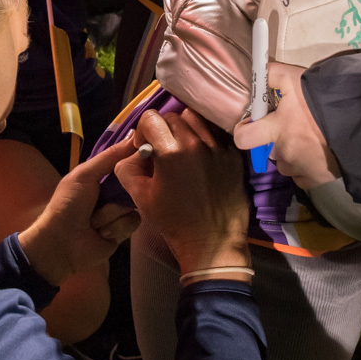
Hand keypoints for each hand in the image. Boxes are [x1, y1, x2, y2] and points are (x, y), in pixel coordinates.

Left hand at [18, 139, 140, 285]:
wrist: (61, 244)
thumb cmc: (69, 204)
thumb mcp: (85, 174)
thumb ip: (110, 156)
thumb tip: (133, 135)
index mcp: (102, 175)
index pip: (126, 162)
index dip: (136, 160)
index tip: (146, 155)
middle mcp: (113, 191)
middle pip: (135, 183)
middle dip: (123, 190)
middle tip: (107, 195)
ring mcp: (119, 211)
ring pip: (134, 204)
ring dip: (112, 213)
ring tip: (95, 221)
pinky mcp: (124, 231)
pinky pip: (133, 222)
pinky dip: (116, 227)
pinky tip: (102, 233)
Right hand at [115, 110, 250, 277]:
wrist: (212, 243)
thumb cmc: (173, 222)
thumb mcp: (139, 196)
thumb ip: (128, 167)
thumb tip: (135, 149)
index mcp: (170, 152)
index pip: (151, 117)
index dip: (142, 131)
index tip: (145, 147)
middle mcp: (195, 143)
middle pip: (172, 116)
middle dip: (162, 130)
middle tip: (163, 151)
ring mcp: (218, 147)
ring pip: (196, 119)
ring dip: (185, 129)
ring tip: (184, 149)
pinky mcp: (233, 155)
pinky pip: (216, 133)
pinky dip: (205, 138)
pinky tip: (202, 157)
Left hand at [233, 61, 339, 188]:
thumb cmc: (325, 98)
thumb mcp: (295, 78)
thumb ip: (271, 74)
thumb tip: (258, 72)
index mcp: (276, 130)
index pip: (243, 138)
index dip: (244, 131)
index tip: (252, 124)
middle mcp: (284, 152)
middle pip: (269, 150)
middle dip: (276, 141)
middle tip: (293, 128)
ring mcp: (300, 169)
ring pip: (286, 164)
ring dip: (293, 154)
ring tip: (311, 140)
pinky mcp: (317, 180)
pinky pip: (302, 176)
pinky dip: (307, 168)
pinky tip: (320, 153)